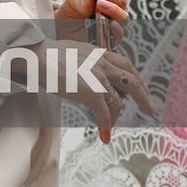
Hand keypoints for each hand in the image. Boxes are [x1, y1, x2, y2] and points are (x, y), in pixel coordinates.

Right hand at [31, 38, 155, 140]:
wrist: (37, 56)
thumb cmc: (46, 54)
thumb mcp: (73, 51)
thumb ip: (85, 60)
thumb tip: (85, 72)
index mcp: (99, 53)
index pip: (125, 64)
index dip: (136, 77)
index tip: (141, 86)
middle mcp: (103, 64)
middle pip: (132, 82)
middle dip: (143, 96)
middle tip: (149, 108)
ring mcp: (99, 79)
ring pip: (117, 102)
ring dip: (116, 116)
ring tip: (112, 124)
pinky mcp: (92, 94)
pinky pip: (104, 115)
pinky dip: (106, 126)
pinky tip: (105, 135)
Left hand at [55, 0, 130, 45]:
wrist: (64, 30)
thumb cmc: (72, 13)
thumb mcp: (73, 3)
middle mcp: (116, 7)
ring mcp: (115, 22)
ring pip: (123, 15)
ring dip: (112, 8)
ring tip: (99, 4)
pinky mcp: (112, 37)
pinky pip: (119, 34)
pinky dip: (116, 28)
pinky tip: (109, 24)